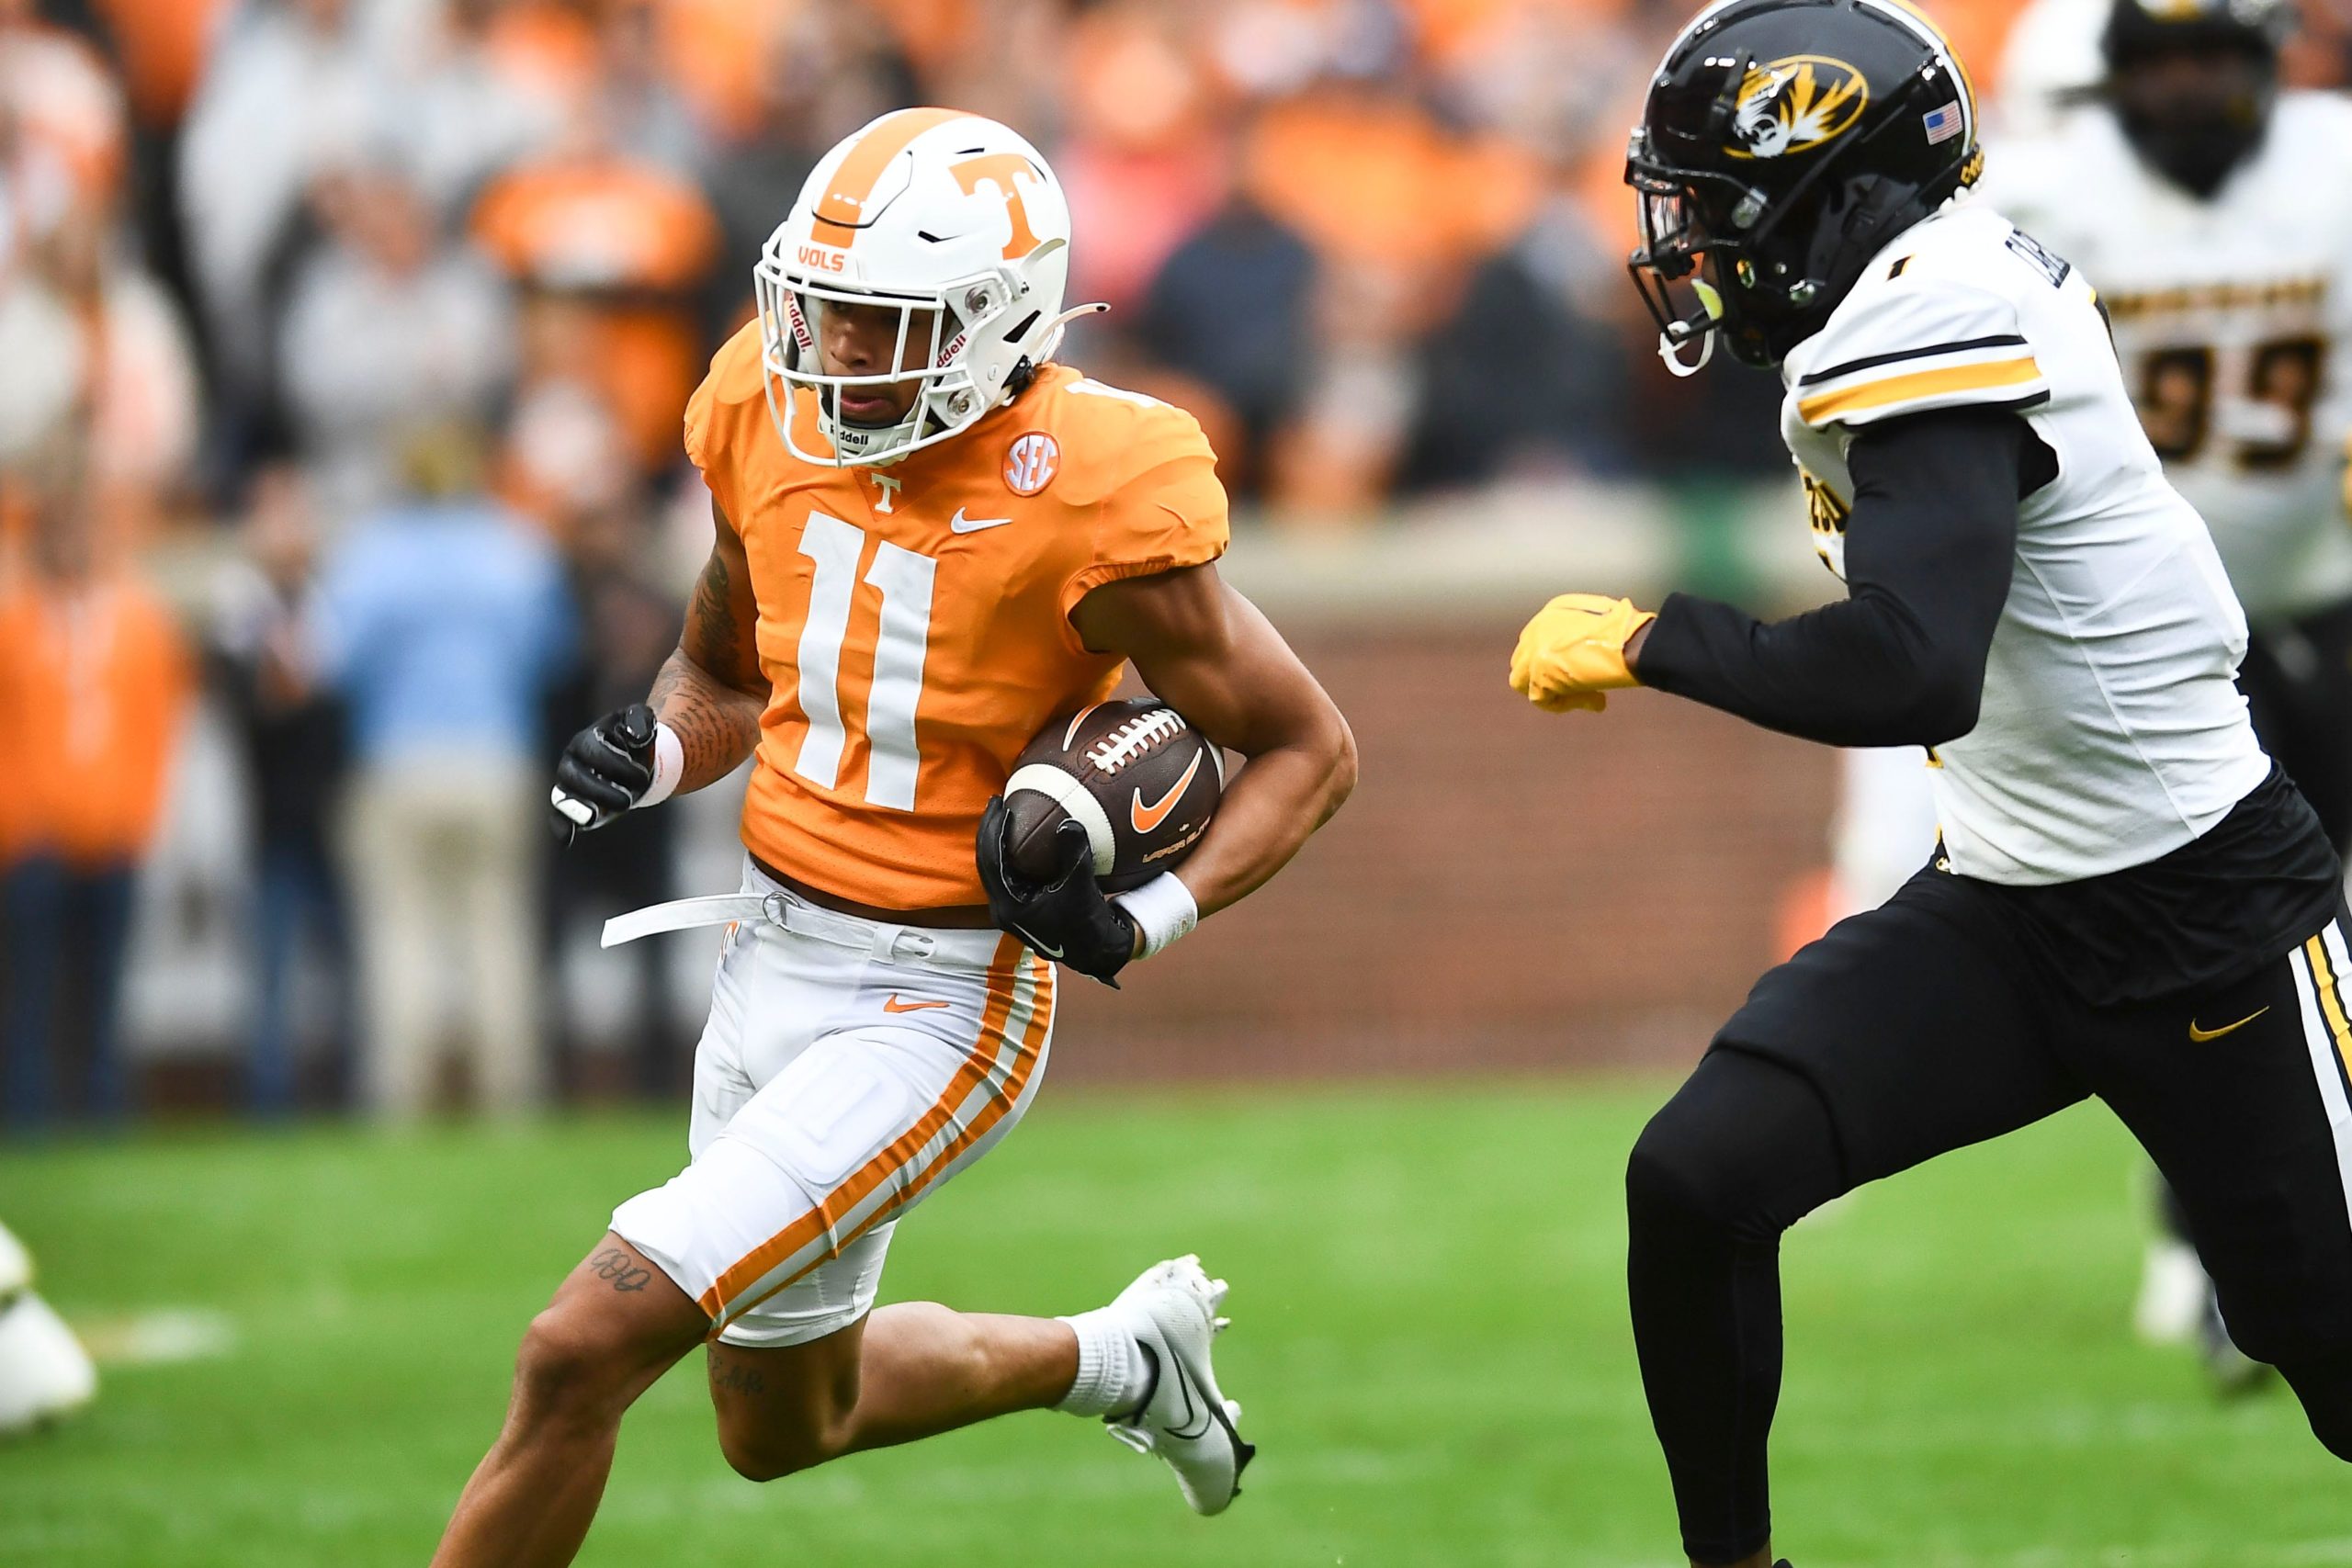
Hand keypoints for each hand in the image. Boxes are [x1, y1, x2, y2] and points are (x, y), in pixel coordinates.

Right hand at [550, 703, 658, 841]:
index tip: (644, 778)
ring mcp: (569, 786)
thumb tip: (638, 735)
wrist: (637, 764)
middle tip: (629, 802)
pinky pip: (558, 817)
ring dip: (579, 809)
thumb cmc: (636, 741)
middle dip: (601, 790)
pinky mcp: (572, 807)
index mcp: (587, 741)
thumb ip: (641, 720)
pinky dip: (561, 828)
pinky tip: (567, 841)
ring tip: (595, 818)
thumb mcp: (642, 722)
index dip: (617, 765)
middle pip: (574, 776)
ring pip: (562, 797)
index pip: (593, 752)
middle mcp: (572, 762)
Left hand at [975, 798, 1136, 985]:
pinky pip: (1008, 874)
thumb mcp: (1082, 886)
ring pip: (995, 868)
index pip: (991, 861)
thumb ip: (1074, 854)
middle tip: (996, 801)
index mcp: (1009, 906)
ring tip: (1003, 814)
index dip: (993, 831)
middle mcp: (1003, 908)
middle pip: (986, 862)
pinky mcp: (1021, 906)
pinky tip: (1020, 837)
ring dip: (997, 841)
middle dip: (989, 831)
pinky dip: (1011, 853)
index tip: (1001, 806)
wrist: (1095, 952)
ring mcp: (1011, 908)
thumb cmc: (1087, 925)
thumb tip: (1068, 822)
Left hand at [1508, 593, 1656, 713]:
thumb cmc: (1629, 631)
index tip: (1583, 670)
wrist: (1630, 642)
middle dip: (1545, 675)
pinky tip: (1594, 701)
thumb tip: (1586, 653)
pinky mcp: (1538, 674)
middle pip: (1523, 658)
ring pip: (1521, 679)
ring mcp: (1534, 651)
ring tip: (1580, 696)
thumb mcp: (1605, 619)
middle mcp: (1537, 627)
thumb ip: (1586, 631)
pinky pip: (1539, 699)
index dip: (1557, 660)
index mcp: (1554, 611)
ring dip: (1548, 691)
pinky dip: (1563, 705)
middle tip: (1575, 686)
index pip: (1538, 639)